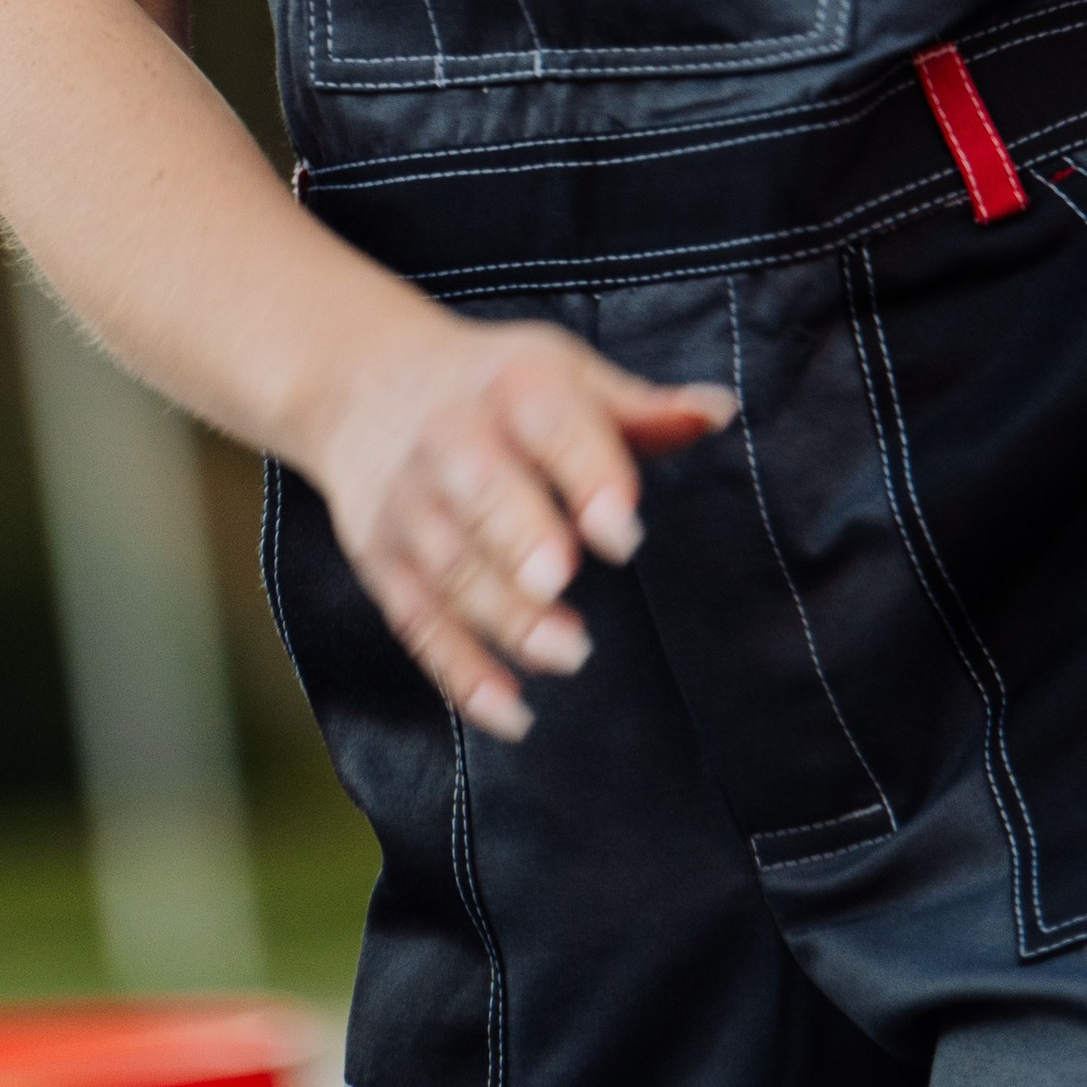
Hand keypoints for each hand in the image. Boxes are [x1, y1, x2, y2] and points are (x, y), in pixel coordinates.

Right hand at [302, 298, 734, 741]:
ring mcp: (411, 505)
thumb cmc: (494, 386)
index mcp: (512, 385)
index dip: (586, 472)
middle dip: (516, 533)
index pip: (550, 422)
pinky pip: (418, 622)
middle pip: (481, 488)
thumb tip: (721, 413)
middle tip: (559, 581)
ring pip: (452, 565)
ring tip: (567, 653)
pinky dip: (459, 673)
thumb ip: (642, 408)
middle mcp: (452, 439)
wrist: (365, 382)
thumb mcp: (565, 373)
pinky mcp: (384, 562)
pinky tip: (509, 713)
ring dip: (503, 615)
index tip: (622, 528)